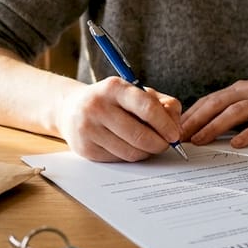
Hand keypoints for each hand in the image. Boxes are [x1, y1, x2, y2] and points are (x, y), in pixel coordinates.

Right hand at [55, 77, 183, 161]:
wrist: (71, 109)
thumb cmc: (112, 100)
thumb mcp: (136, 92)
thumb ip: (162, 104)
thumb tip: (176, 127)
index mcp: (114, 87)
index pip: (147, 108)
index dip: (165, 124)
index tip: (175, 135)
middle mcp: (98, 106)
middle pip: (140, 135)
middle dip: (160, 144)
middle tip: (166, 145)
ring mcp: (89, 129)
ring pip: (131, 152)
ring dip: (146, 152)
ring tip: (148, 145)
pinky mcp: (85, 148)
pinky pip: (119, 159)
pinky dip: (130, 156)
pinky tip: (129, 147)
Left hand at [181, 74, 247, 148]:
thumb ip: (239, 108)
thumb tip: (213, 126)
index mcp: (243, 88)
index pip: (211, 99)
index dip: (192, 113)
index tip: (174, 128)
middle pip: (217, 104)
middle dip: (196, 120)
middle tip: (179, 136)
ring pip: (235, 112)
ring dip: (215, 126)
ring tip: (200, 140)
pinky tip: (237, 144)